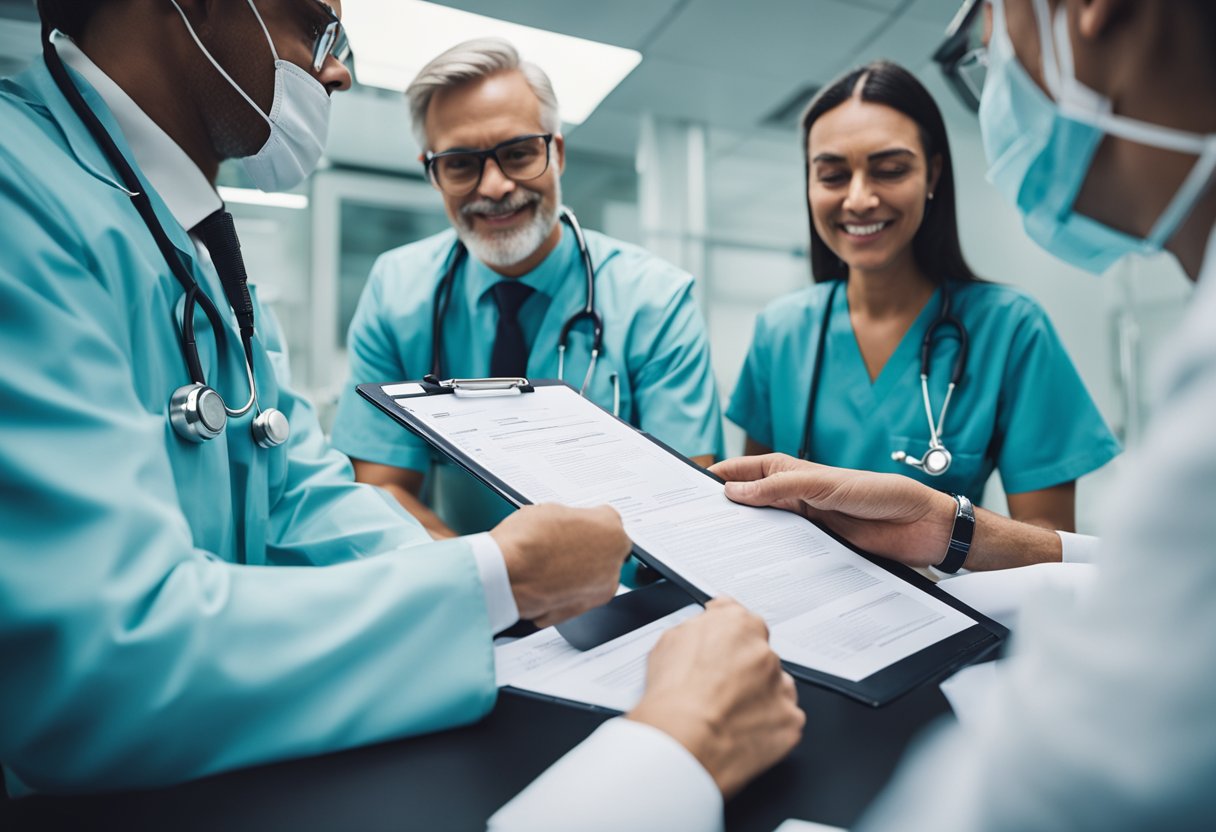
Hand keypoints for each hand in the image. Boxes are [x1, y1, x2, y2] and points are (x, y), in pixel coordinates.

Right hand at [490, 504, 630, 626]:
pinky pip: (574, 598)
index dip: (587, 523)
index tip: (576, 526)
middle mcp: (613, 562)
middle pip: (604, 552)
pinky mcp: (581, 611)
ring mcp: (599, 590)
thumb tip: (566, 525)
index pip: (608, 522)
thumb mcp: (550, 510)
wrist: (506, 576)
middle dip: (586, 550)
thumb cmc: (526, 542)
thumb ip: (570, 520)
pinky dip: (562, 593)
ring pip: (592, 578)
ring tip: (548, 565)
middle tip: (561, 546)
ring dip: (576, 573)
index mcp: (611, 530)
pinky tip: (544, 582)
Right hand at [627, 598, 804, 797]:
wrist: (682, 740)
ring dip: (759, 697)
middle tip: (718, 689)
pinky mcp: (791, 720)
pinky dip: (768, 726)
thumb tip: (710, 620)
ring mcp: (781, 687)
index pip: (745, 622)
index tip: (725, 649)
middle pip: (760, 657)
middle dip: (744, 671)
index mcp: (740, 625)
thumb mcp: (671, 639)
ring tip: (727, 714)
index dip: (731, 639)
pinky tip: (740, 731)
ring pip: (775, 688)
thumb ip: (701, 624)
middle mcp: (765, 652)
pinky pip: (784, 720)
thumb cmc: (673, 695)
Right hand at [710, 453, 956, 568]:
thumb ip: (780, 486)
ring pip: (763, 528)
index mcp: (793, 472)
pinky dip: (768, 555)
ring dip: (745, 535)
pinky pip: (784, 551)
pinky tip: (756, 564)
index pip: (744, 472)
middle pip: (748, 502)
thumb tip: (735, 492)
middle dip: (723, 510)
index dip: (718, 478)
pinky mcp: (817, 547)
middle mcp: (795, 496)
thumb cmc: (882, 493)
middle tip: (695, 525)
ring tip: (717, 547)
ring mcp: (805, 523)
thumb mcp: (825, 484)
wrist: (922, 527)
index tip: (690, 491)